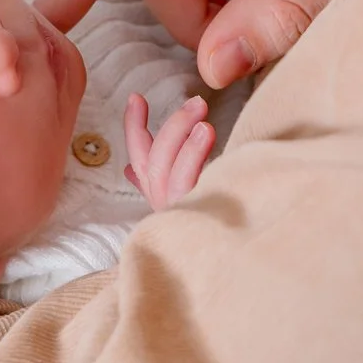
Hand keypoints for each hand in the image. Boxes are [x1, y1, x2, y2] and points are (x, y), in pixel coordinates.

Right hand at [122, 93, 214, 209]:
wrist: (231, 264)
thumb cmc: (213, 211)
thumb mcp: (183, 193)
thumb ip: (159, 180)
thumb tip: (130, 171)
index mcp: (158, 196)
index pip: (138, 158)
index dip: (134, 126)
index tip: (136, 98)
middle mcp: (163, 205)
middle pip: (154, 164)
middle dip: (174, 127)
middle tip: (197, 103)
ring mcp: (179, 214)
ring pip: (172, 175)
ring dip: (187, 144)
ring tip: (205, 124)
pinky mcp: (199, 219)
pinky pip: (195, 192)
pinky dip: (198, 162)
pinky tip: (210, 139)